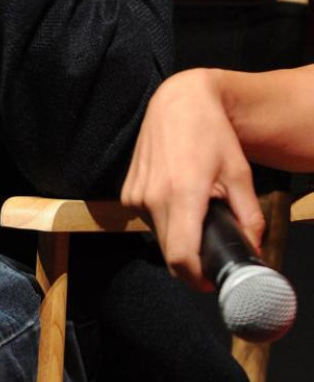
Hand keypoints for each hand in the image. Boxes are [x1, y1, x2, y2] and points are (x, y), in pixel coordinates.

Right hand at [121, 68, 264, 289]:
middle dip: (191, 262)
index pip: (181, 257)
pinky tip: (178, 200)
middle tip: (211, 252)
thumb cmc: (212, 133)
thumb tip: (254, 249)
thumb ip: (249, 215)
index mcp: (182, 194)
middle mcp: (152, 197)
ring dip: (177, 239)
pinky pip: (147, 220)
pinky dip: (164, 221)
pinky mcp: (127, 190)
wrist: (178, 101)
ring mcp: (136, 194)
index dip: (197, 278)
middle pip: (170, 254)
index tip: (212, 280)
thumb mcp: (239, 172)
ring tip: (196, 216)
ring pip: (158, 238)